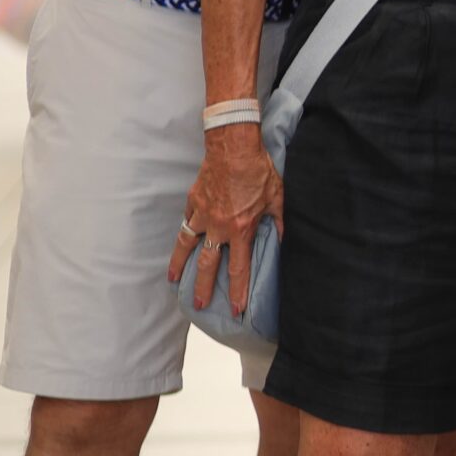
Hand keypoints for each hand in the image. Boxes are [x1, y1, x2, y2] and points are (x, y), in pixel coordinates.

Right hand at [165, 123, 283, 316]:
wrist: (234, 147)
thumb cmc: (259, 171)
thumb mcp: (277, 198)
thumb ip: (278, 222)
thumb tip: (282, 239)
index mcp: (242, 229)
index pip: (239, 268)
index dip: (237, 291)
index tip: (235, 309)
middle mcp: (219, 227)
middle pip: (208, 265)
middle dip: (203, 287)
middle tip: (199, 303)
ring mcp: (202, 215)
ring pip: (186, 246)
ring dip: (179, 264)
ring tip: (173, 279)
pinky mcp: (193, 202)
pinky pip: (187, 221)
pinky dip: (185, 232)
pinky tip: (182, 241)